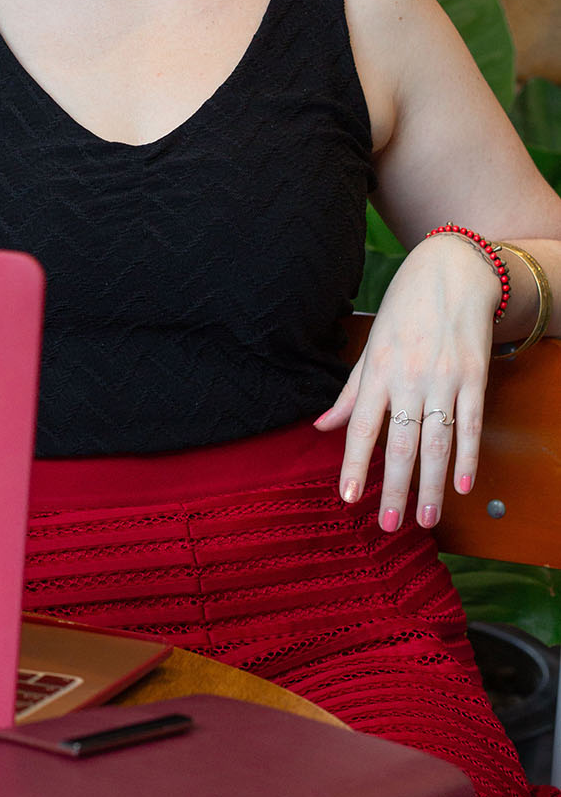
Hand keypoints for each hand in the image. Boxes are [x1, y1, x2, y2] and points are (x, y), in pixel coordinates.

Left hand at [313, 235, 496, 531]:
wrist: (452, 271)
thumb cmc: (404, 308)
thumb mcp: (370, 344)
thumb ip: (350, 391)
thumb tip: (321, 426)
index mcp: (377, 370)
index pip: (361, 426)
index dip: (355, 464)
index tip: (349, 498)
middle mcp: (408, 377)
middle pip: (400, 442)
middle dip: (395, 488)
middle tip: (389, 525)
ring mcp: (444, 378)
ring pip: (437, 440)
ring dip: (432, 484)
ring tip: (427, 519)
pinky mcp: (474, 376)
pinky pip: (471, 423)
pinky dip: (468, 456)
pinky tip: (463, 486)